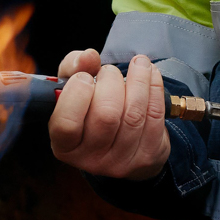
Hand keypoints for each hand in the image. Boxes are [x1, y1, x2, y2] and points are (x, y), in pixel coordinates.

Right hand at [47, 50, 169, 182]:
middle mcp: (91, 160)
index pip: (67, 124)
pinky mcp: (148, 156)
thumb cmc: (89, 108)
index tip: (85, 77)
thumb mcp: (72, 88)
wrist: (121, 139)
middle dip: (111, 82)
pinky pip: (155, 115)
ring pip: (134, 114)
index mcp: (64, 146)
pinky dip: (155, 87)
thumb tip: (89, 57)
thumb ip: (73, 67)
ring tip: (137, 64)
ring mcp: (121, 162)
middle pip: (106, 116)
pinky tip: (150, 74)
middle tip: (109, 72)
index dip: (77, 94)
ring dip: (138, 80)